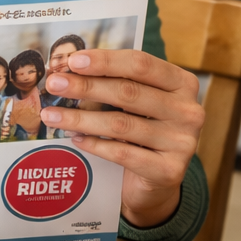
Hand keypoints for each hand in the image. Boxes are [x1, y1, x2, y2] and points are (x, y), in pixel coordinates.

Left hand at [39, 50, 203, 228]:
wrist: (156, 179)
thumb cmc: (140, 127)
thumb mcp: (133, 99)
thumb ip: (112, 81)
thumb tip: (67, 69)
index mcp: (181, 83)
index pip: (141, 64)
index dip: (105, 60)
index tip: (72, 61)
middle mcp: (188, 110)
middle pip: (128, 92)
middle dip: (85, 87)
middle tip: (54, 84)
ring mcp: (182, 142)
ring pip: (121, 125)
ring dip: (80, 118)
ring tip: (51, 115)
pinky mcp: (170, 171)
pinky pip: (123, 154)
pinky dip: (95, 145)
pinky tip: (75, 139)